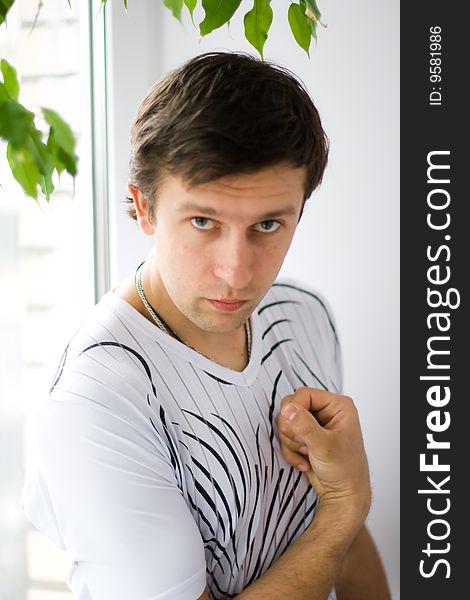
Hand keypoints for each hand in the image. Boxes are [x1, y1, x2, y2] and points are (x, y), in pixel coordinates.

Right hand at [276, 387, 370, 517]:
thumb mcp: (324, 446)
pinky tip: (304, 460)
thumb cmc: (345, 471)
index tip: (296, 429)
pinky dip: (290, 451)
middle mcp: (326, 411)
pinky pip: (285, 436)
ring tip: (307, 453)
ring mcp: (315, 424)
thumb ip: (305, 425)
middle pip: (291, 406)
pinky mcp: (306, 436)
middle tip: (304, 444)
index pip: (303, 394)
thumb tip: (288, 409)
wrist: (343, 495)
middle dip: (291, 429)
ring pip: (286, 422)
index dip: (295, 410)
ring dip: (290, 442)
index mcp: (337, 406)